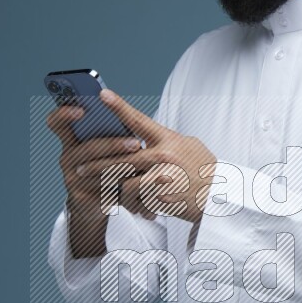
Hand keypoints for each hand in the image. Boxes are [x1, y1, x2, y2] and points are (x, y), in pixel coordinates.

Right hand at [46, 103, 143, 256]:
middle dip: (114, 145)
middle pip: (88, 148)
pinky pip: (103, 189)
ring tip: (145, 164)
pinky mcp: (80, 196)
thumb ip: (111, 132)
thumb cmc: (107, 167)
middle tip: (137, 144)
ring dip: (123, 166)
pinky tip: (141, 184)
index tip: (82, 110)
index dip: (63, 114)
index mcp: (70, 140)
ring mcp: (71, 178)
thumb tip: (129, 115)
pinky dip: (124, 186)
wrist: (96, 203)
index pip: (56, 123)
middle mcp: (67, 158)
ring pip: (98, 170)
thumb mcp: (107, 148)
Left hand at [74, 90, 216, 224]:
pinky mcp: (162, 198)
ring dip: (116, 192)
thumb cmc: (203, 170)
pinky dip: (133, 206)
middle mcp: (164, 156)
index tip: (102, 95)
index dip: (118, 106)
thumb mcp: (188, 147)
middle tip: (80, 168)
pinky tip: (136, 208)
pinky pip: (137, 202)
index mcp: (168, 139)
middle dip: (96, 165)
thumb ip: (163, 141)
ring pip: (125, 184)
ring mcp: (163, 178)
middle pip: (120, 158)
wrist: (221, 197)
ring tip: (111, 195)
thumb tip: (140, 135)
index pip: (138, 120)